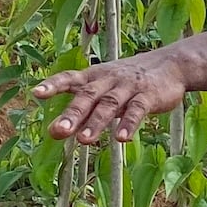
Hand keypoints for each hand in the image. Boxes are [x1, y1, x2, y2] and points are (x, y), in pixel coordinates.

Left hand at [32, 51, 186, 144]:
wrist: (170, 65)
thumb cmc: (128, 81)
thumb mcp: (104, 88)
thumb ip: (82, 108)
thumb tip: (55, 130)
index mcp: (94, 77)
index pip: (70, 78)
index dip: (53, 85)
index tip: (36, 93)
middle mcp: (108, 80)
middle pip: (87, 96)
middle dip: (72, 114)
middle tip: (57, 131)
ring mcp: (128, 88)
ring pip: (109, 105)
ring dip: (96, 122)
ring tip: (83, 141)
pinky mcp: (148, 96)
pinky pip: (137, 110)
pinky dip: (129, 124)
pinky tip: (121, 139)